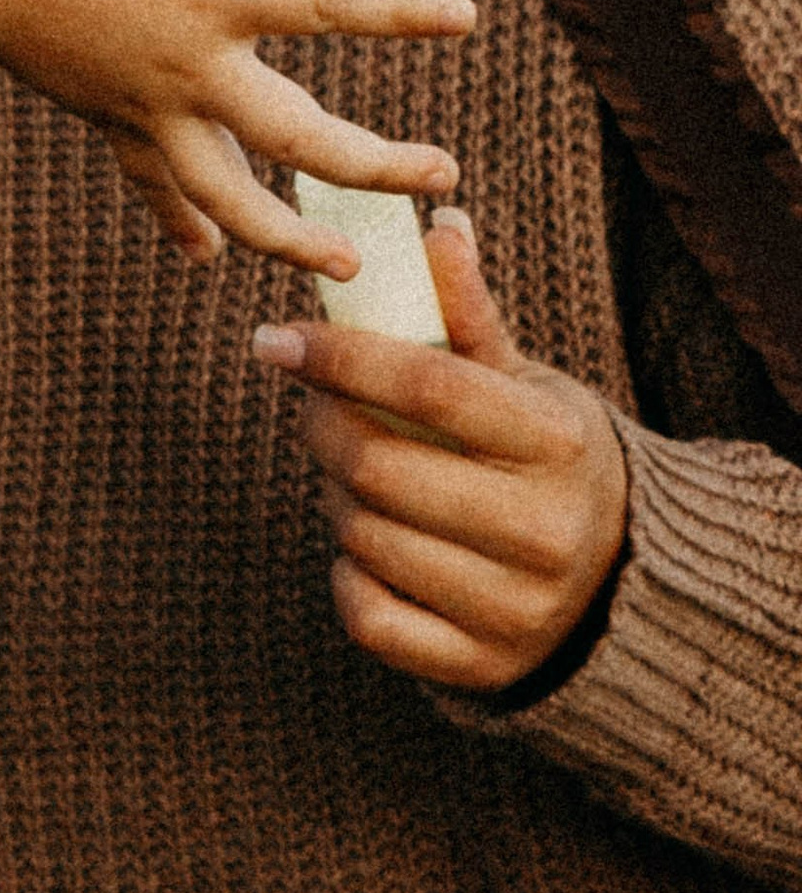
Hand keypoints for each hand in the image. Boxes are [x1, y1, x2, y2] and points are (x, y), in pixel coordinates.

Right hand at [0, 0, 475, 273]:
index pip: (324, 1)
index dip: (398, 9)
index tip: (466, 19)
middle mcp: (189, 65)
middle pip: (296, 137)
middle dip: (374, 168)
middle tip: (443, 180)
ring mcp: (151, 109)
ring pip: (230, 195)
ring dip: (291, 237)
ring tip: (351, 268)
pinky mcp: (116, 127)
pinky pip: (159, 188)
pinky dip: (186, 222)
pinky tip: (210, 255)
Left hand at [252, 208, 628, 691]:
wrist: (617, 581)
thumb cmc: (548, 457)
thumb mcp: (527, 384)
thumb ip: (471, 316)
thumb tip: (438, 224)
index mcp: (558, 445)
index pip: (427, 388)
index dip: (339, 356)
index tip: (274, 338)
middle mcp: (546, 533)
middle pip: (380, 467)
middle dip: (324, 425)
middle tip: (315, 406)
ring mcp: (515, 610)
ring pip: (364, 537)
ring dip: (334, 494)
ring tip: (350, 472)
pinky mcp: (481, 668)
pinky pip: (369, 616)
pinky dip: (347, 573)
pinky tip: (365, 543)